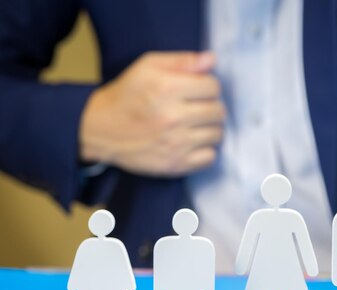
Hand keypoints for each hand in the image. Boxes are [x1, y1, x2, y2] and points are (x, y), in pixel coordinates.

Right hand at [79, 51, 224, 176]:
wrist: (99, 129)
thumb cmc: (127, 95)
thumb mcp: (148, 67)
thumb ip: (182, 61)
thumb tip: (211, 60)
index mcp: (167, 89)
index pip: (213, 86)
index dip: (208, 86)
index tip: (198, 90)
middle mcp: (173, 117)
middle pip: (219, 111)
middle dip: (212, 107)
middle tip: (198, 108)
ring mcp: (175, 143)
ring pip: (217, 134)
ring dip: (210, 128)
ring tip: (195, 125)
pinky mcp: (175, 164)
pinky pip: (210, 157)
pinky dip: (205, 150)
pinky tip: (192, 142)